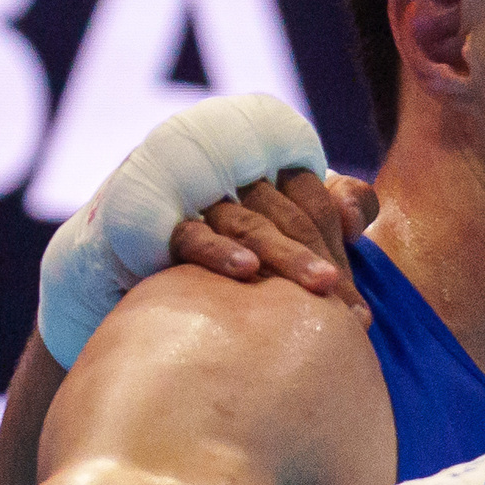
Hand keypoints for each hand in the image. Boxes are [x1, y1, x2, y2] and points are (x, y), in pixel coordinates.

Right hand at [170, 170, 380, 324]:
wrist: (125, 270)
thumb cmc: (221, 253)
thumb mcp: (288, 230)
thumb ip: (338, 208)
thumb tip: (356, 220)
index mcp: (265, 174)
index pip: (311, 193)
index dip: (339, 234)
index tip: (359, 299)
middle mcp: (230, 179)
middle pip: (287, 211)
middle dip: (323, 258)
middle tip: (353, 310)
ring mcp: (194, 200)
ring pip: (249, 223)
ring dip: (288, 255)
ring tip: (323, 285)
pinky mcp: (157, 226)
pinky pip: (192, 234)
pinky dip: (220, 252)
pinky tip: (248, 270)